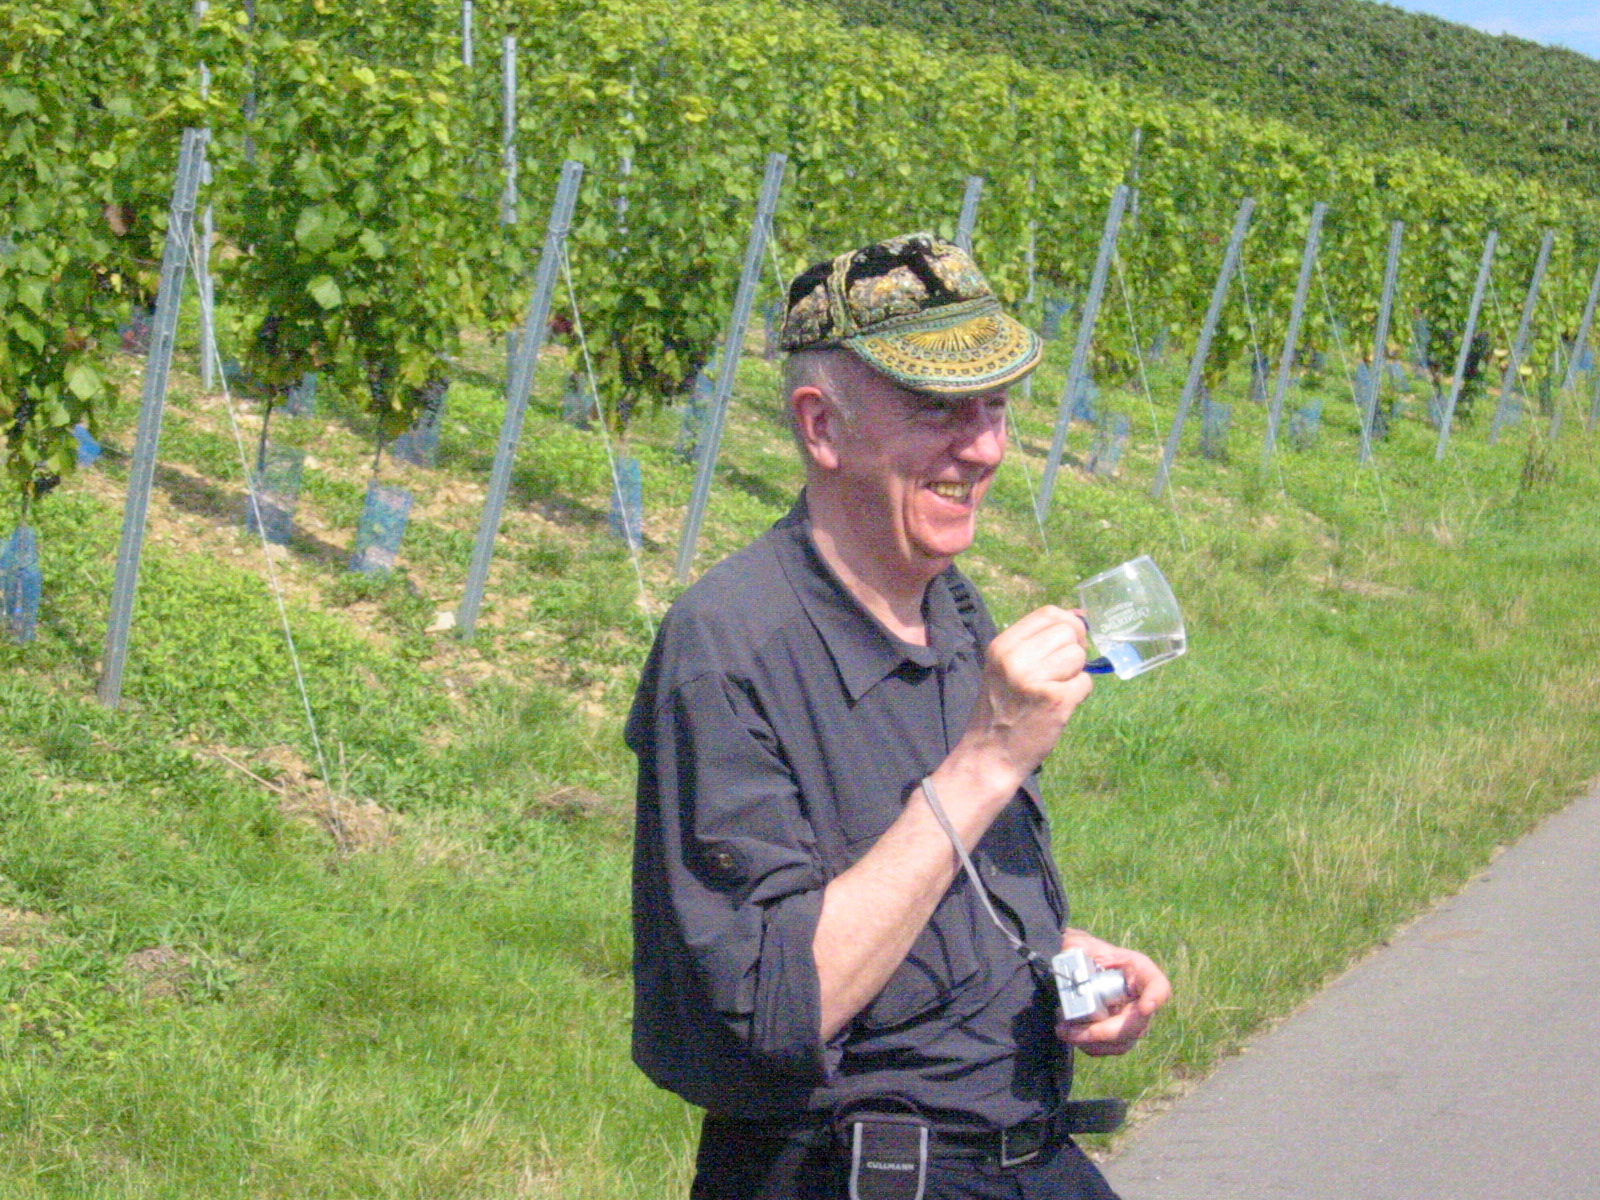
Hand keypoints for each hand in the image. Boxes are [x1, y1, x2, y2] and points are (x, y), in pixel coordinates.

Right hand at [954, 606, 1093, 788]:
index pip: (1048, 613)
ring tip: (1056, 690)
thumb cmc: (1001, 710)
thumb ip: (1038, 642)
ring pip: (1079, 655)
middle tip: (1061, 673)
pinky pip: (1085, 682)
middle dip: (1074, 650)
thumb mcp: (1007, 667)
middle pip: (1068, 632)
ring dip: (1076, 673)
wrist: (991, 754)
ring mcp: (1035, 679)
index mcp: (1002, 646)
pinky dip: (1079, 694)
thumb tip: (1079, 616)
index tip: (1066, 645)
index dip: (1067, 624)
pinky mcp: (1054, 700)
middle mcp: (1015, 658)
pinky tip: (1060, 705)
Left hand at [1055, 928, 1170, 1056]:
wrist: (1077, 965)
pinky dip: (1090, 1046)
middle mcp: (1141, 997)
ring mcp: (1133, 1018)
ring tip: (1064, 1030)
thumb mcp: (1079, 944)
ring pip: (1123, 1041)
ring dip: (1092, 1042)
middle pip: (1136, 1024)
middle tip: (1072, 1031)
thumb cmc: (1083, 951)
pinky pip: (1111, 1047)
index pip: (1158, 986)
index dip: (1156, 997)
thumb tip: (1068, 958)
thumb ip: (1076, 949)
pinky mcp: (1120, 1032)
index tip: (1145, 1007)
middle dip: (1102, 1031)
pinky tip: (1070, 1034)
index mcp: (1137, 970)